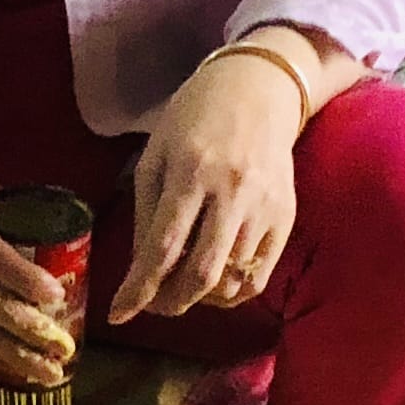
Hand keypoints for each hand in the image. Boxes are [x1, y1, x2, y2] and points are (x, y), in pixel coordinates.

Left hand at [109, 47, 306, 324]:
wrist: (258, 90)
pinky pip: (259, 276)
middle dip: (170, 303)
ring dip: (199, 298)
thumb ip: (148, 212)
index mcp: (192, 172)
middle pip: (202, 273)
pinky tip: (213, 284)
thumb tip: (142, 270)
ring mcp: (265, 207)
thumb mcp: (156, 155)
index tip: (118, 314)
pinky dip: (232, 293)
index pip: (164, 246)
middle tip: (151, 307)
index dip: (139, 288)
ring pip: (232, 280)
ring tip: (179, 289)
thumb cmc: (194, 119)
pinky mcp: (286, 217)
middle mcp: (233, 193)